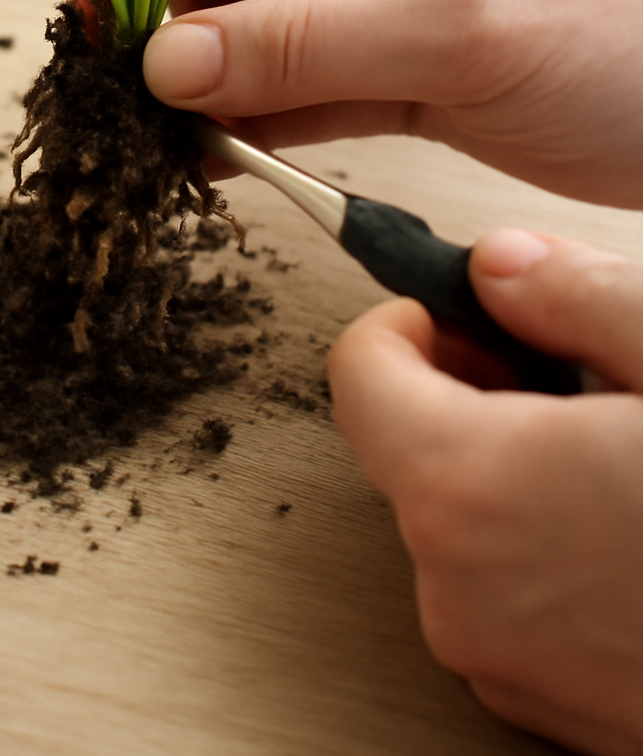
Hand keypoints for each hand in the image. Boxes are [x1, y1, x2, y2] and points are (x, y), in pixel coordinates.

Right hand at [124, 0, 642, 206]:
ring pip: (273, 30)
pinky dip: (267, 119)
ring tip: (153, 142)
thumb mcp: (460, 26)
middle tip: (118, 99)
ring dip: (217, 82)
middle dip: (183, 28)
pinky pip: (316, 84)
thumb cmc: (632, 26)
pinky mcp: (420, 64)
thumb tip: (165, 65)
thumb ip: (304, 45)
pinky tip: (218, 157)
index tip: (108, 26)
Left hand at [327, 229, 642, 754]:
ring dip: (515, 476)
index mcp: (470, 487)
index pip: (360, 373)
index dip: (411, 322)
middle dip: (475, 395)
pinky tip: (629, 530)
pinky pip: (507, 599)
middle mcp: (461, 589)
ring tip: (616, 458)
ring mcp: (505, 664)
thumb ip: (575, 295)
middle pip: (411, 448)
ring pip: (462, 525)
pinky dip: (545, 552)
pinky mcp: (552, 711)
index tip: (465, 314)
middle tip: (568, 377)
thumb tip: (503, 265)